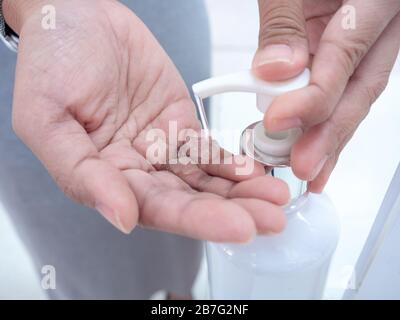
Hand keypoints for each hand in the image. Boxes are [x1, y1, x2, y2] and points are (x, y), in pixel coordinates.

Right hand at [4, 0, 288, 240]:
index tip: (238, 226)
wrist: (76, 15)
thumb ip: (81, 173)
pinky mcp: (180, 124)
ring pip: (206, 178)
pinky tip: (257, 169)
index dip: (197, 220)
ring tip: (276, 196)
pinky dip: (235, 160)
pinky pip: (210, 148)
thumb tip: (122, 218)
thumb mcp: (46, 117)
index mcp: (105, 177)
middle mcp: (137, 169)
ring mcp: (162, 147)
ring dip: (242, 191)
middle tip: (271, 219)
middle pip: (189, 200)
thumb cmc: (53, 61)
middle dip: (231, 211)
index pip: (156, 208)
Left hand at [252, 0, 399, 191]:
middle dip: (329, 133)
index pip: (346, 56)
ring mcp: (374, 38)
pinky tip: (317, 141)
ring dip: (332, 135)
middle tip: (304, 166)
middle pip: (360, 87)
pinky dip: (328, 116)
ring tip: (314, 168)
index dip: (312, 96)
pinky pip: (346, 86)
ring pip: (356, 94)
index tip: (277, 121)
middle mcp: (384, 21)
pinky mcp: (355, 48)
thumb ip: (283, 20)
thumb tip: (275, 69)